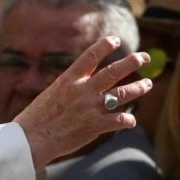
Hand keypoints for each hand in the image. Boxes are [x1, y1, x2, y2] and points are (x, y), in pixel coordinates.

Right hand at [14, 36, 151, 167]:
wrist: (32, 139)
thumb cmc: (38, 117)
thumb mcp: (53, 92)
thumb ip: (72, 86)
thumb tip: (85, 80)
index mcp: (69, 79)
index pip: (91, 55)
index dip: (105, 45)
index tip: (115, 40)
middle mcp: (83, 90)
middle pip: (113, 72)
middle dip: (131, 62)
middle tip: (144, 57)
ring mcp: (91, 108)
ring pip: (122, 94)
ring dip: (137, 88)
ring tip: (147, 84)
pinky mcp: (95, 126)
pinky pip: (118, 120)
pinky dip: (127, 120)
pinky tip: (131, 120)